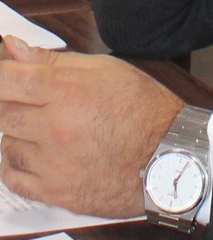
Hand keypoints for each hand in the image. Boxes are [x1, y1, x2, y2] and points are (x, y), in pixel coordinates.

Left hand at [0, 40, 181, 217]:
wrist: (168, 155)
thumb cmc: (143, 109)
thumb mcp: (105, 70)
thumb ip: (54, 60)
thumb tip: (13, 47)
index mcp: (68, 91)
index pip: (7, 80)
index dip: (1, 76)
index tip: (6, 77)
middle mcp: (55, 128)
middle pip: (2, 113)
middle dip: (14, 104)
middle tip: (38, 104)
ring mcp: (52, 163)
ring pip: (7, 145)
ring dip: (19, 135)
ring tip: (47, 131)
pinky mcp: (54, 191)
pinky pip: (11, 178)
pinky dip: (15, 165)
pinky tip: (34, 155)